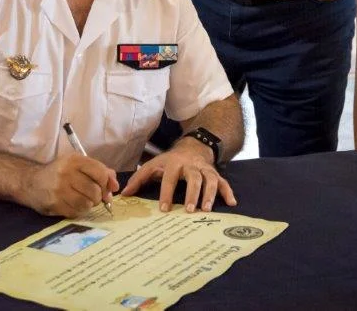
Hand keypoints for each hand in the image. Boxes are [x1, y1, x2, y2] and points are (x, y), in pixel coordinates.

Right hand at [24, 154, 118, 217]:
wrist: (30, 183)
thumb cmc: (59, 173)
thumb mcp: (78, 165)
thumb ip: (100, 171)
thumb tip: (115, 186)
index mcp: (74, 160)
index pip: (100, 172)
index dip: (106, 183)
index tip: (104, 187)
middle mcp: (66, 173)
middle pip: (95, 190)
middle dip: (98, 196)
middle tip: (93, 196)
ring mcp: (59, 189)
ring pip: (87, 203)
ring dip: (89, 205)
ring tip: (83, 200)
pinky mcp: (54, 204)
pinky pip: (76, 212)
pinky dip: (79, 211)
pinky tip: (73, 205)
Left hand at [121, 139, 235, 212]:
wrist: (192, 147)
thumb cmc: (170, 161)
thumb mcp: (154, 165)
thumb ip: (139, 178)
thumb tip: (124, 194)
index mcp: (175, 163)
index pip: (170, 178)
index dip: (167, 193)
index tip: (164, 209)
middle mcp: (192, 166)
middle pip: (194, 178)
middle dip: (192, 194)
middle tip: (189, 210)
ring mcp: (205, 169)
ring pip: (210, 180)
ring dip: (209, 194)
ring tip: (206, 209)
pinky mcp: (215, 174)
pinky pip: (223, 182)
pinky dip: (228, 192)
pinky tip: (231, 203)